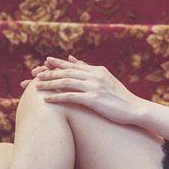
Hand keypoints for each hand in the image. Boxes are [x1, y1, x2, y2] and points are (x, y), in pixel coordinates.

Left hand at [19, 54, 145, 125]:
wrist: (135, 109)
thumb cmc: (119, 97)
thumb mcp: (105, 79)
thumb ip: (87, 69)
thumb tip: (71, 59)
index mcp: (97, 70)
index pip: (72, 65)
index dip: (56, 64)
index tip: (43, 64)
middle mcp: (94, 76)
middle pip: (66, 71)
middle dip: (48, 73)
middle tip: (33, 74)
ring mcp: (94, 87)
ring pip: (66, 82)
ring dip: (49, 84)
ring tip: (35, 86)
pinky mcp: (94, 100)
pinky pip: (71, 97)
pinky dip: (57, 97)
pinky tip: (46, 100)